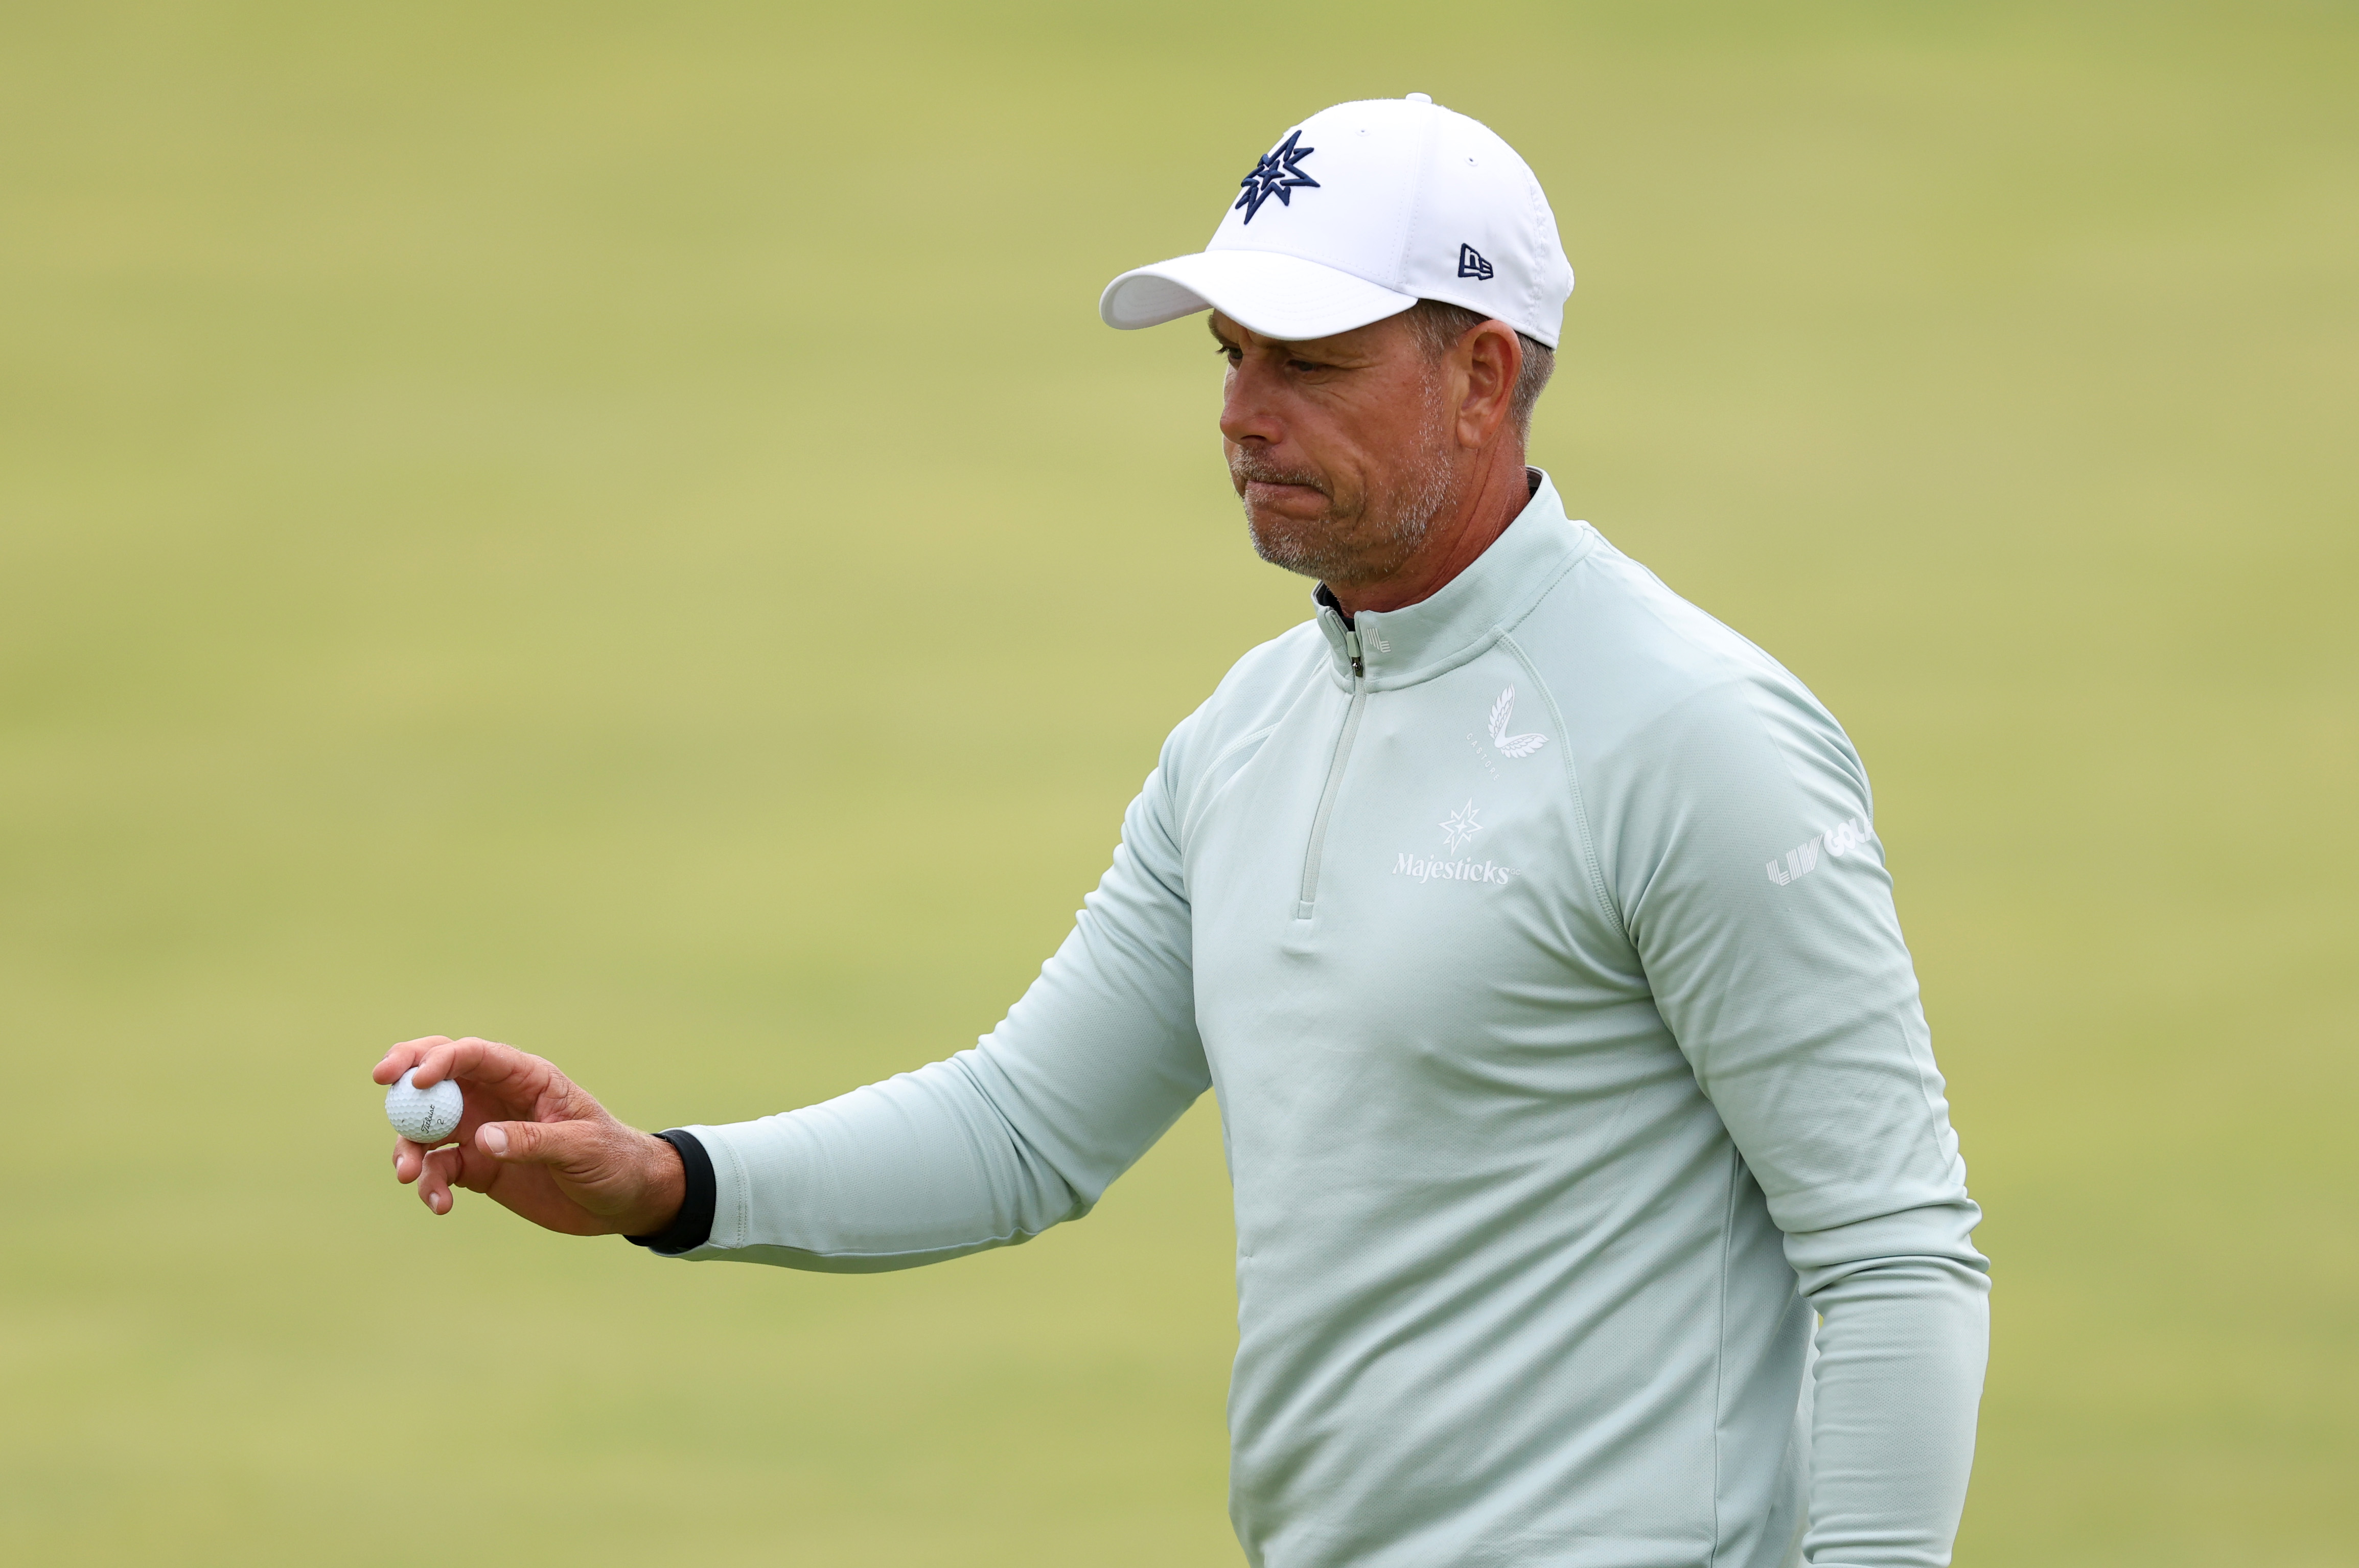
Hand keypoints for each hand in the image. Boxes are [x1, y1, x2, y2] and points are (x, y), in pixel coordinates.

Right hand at [371, 1036, 684, 1235]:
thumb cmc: (614, 1160)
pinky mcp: (478, 1167)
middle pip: (439, 1075)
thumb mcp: (581, 1148)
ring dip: (408, 1145)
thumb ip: (533, 1141)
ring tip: (409, 1175)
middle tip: (381, 1082)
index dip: (440, 1059)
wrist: (625, 1199)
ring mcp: (482, 1131)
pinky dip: (429, 1184)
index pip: (474, 1055)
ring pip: (427, 1127)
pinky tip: (439, 1204)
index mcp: (527, 1078)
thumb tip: (481, 1139)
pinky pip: (438, 1168)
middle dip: (406, 1073)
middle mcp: (497, 1098)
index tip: (414, 1080)